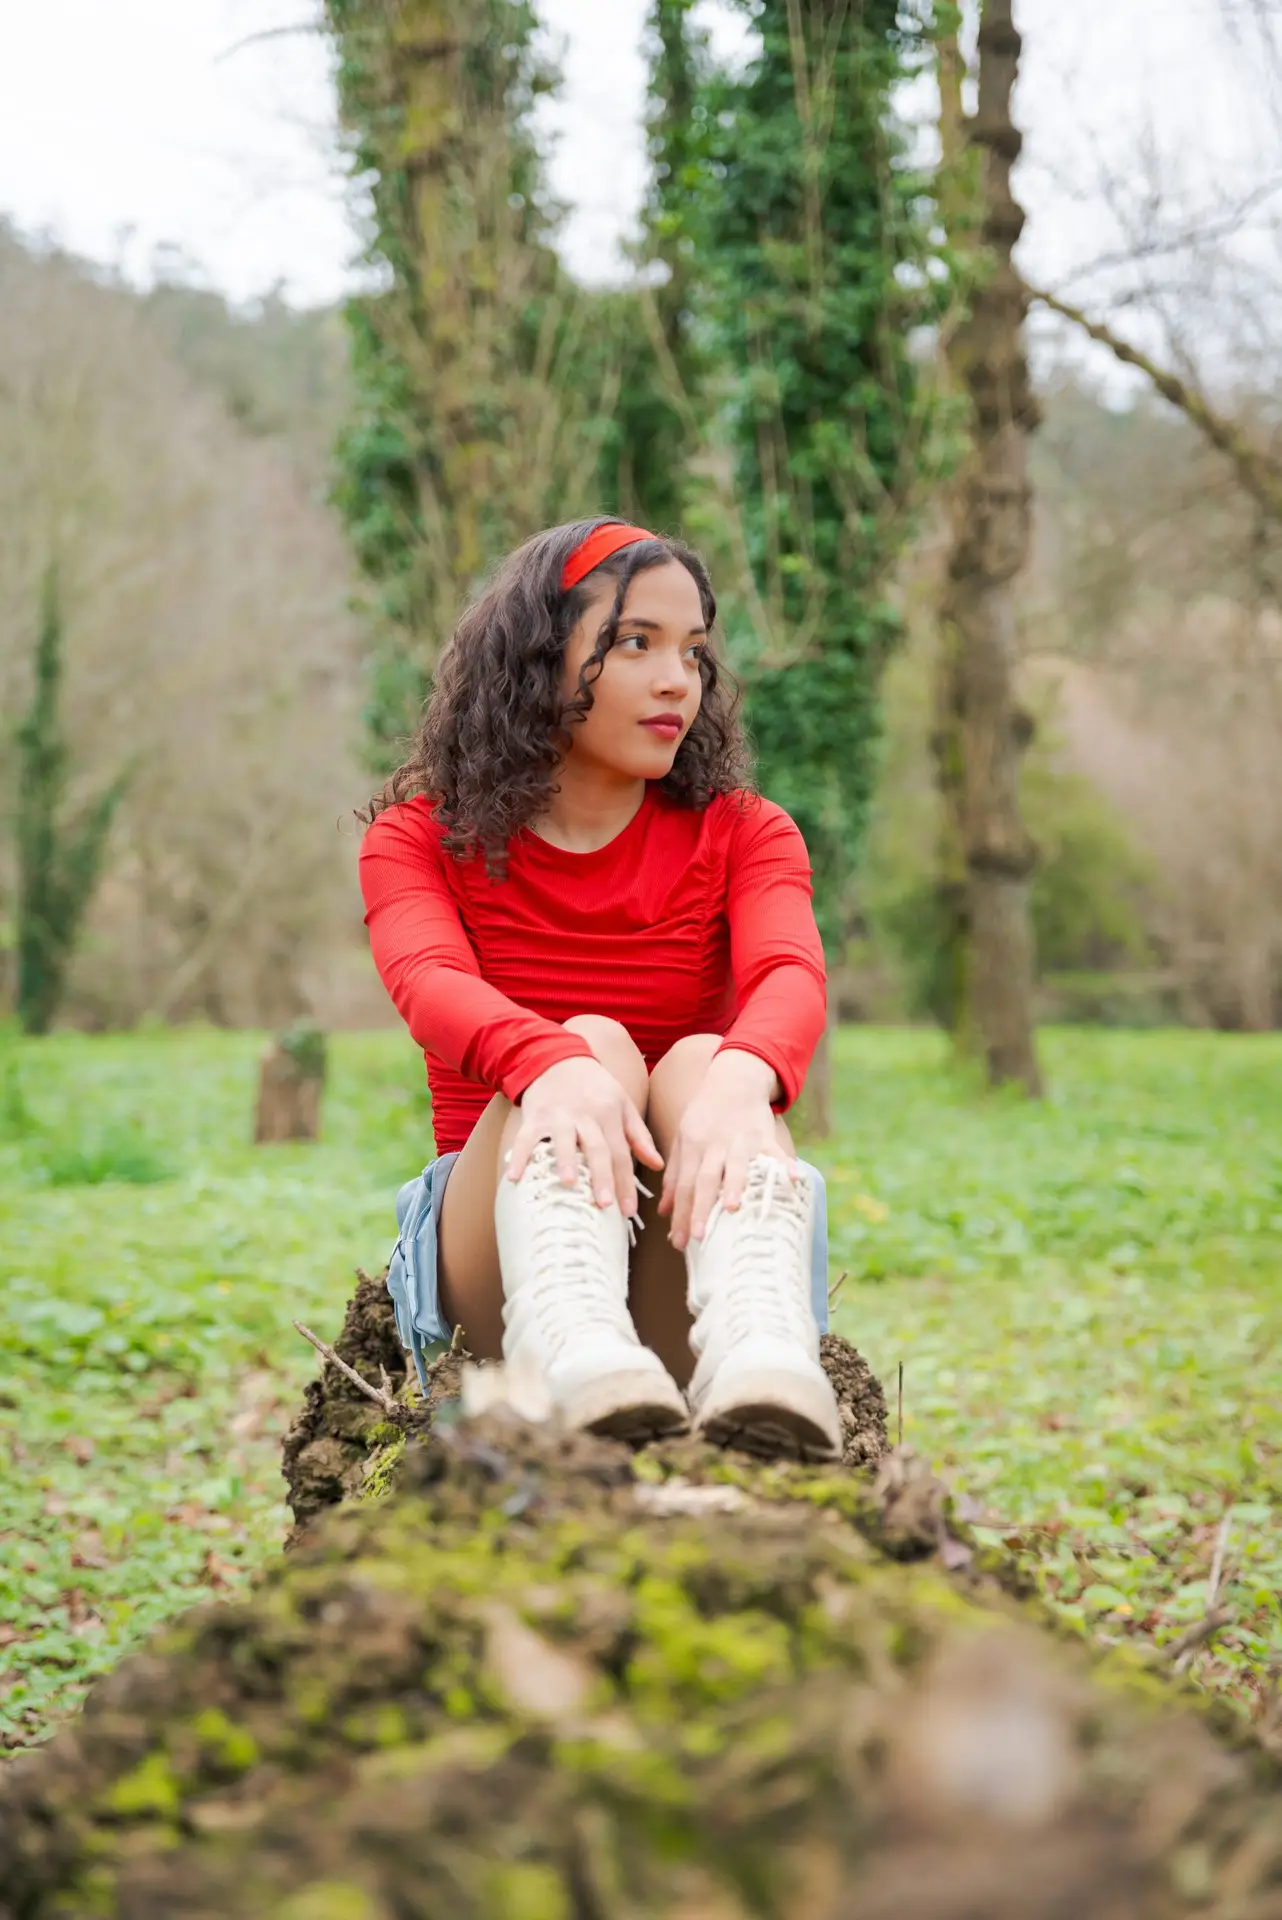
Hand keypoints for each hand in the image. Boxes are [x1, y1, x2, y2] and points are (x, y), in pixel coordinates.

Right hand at [505, 1055, 663, 1216]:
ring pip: (564, 1140)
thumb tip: (658, 1165)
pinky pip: (526, 1138)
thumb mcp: (622, 1104)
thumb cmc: (595, 1086)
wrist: (557, 1057)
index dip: (626, 1182)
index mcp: (610, 1114)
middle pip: (597, 1149)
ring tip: (568, 1184)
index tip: (629, 1211)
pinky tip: (514, 1178)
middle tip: (605, 1205)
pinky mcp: (534, 1116)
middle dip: (602, 1177)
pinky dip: (519, 1157)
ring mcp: (559, 1115)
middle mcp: (586, 1115)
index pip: (621, 1153)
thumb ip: (639, 1136)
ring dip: (566, 1161)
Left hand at [658, 1050, 798, 1250]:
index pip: (685, 1185)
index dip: (681, 1213)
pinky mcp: (765, 1136)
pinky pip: (776, 1152)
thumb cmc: (706, 1115)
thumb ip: (676, 1175)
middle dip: (702, 1208)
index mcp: (693, 1146)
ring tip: (734, 1209)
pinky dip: (785, 1165)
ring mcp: (742, 1140)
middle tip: (699, 1236)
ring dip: (736, 1186)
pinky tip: (793, 1179)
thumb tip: (664, 1212)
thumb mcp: (684, 1139)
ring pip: (738, 1165)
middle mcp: (715, 1145)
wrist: (734, 1080)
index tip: (678, 1242)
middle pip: (707, 1179)